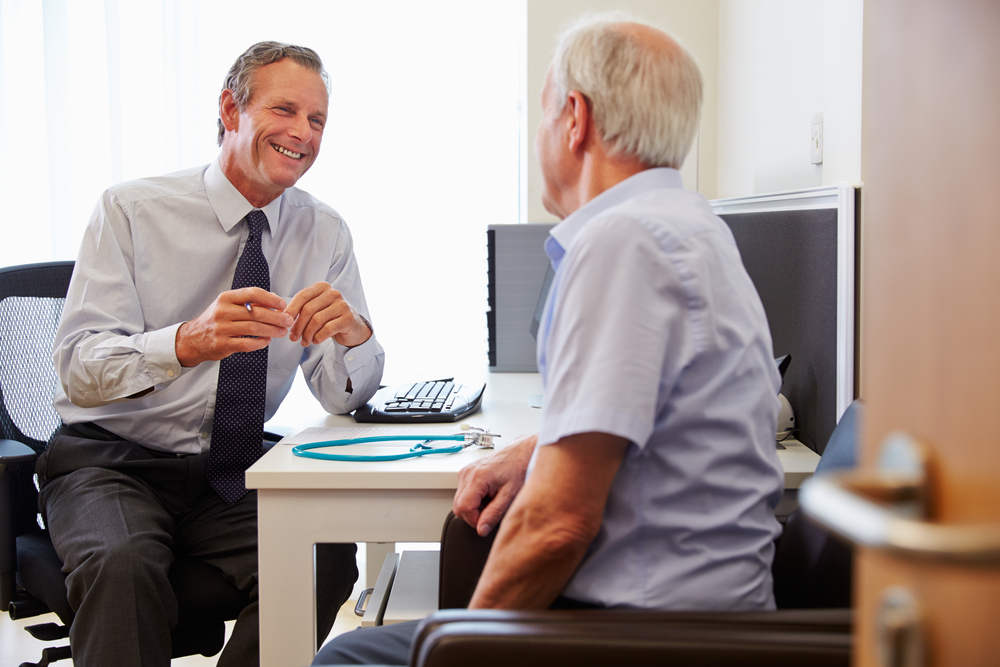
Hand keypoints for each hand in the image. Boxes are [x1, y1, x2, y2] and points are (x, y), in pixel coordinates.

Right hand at [176, 288, 291, 366]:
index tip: (283, 304)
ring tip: (282, 331)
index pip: (252, 293)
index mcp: (226, 298)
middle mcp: (222, 312)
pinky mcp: (223, 344)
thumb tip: (274, 298)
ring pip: (253, 328)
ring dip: (272, 330)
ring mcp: (222, 328)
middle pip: (256, 313)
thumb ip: (249, 302)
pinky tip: (267, 341)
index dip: (270, 298)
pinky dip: (260, 343)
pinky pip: (247, 344)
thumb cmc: (216, 320)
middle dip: (276, 317)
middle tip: (288, 321)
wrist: (193, 339)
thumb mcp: (228, 305)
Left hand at [284, 282, 371, 347]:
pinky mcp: (348, 318)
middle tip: (293, 337)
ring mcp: (342, 305)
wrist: (352, 326)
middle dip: (298, 326)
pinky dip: (318, 337)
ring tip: (304, 342)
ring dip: (307, 334)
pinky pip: (327, 329)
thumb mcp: (314, 309)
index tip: (283, 323)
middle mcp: (333, 293)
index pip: (302, 296)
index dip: (291, 310)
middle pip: (308, 309)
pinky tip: (315, 341)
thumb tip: (279, 314)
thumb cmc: (328, 317)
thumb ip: (298, 308)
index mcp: (322, 287)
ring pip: (317, 320)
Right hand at [453, 434, 536, 535]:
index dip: (475, 520)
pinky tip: (489, 493)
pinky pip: (464, 493)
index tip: (487, 521)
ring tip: (493, 499)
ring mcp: (466, 471)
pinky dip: (475, 498)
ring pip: (460, 501)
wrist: (521, 452)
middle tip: (492, 510)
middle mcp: (467, 473)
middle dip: (474, 514)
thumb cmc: (519, 468)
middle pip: (458, 506)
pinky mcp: (467, 472)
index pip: (463, 509)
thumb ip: (494, 514)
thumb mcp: (510, 495)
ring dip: (474, 506)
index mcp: (477, 477)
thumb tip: (481, 529)